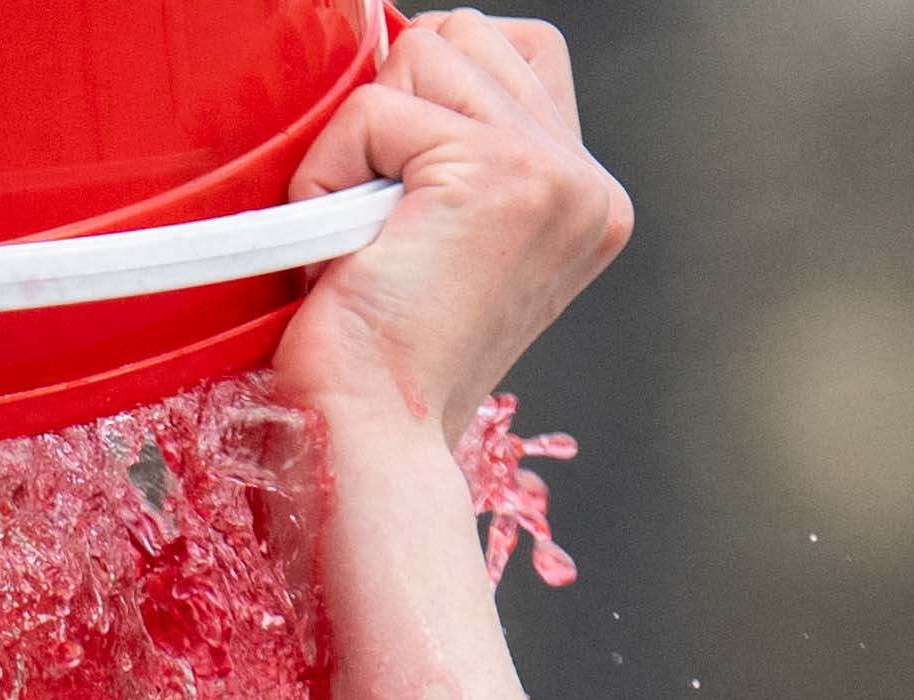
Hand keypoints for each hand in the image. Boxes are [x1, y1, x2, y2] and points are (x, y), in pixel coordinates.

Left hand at [278, 15, 632, 452]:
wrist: (369, 444)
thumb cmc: (377, 361)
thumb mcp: (440, 236)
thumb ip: (452, 144)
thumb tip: (398, 46)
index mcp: (585, 198)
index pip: (514, 51)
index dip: (430, 96)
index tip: (399, 191)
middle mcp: (585, 182)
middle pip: (465, 35)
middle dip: (394, 109)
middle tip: (378, 223)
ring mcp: (553, 172)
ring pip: (423, 51)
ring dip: (359, 141)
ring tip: (364, 237)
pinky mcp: (497, 171)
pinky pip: (369, 107)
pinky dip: (328, 175)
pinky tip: (345, 250)